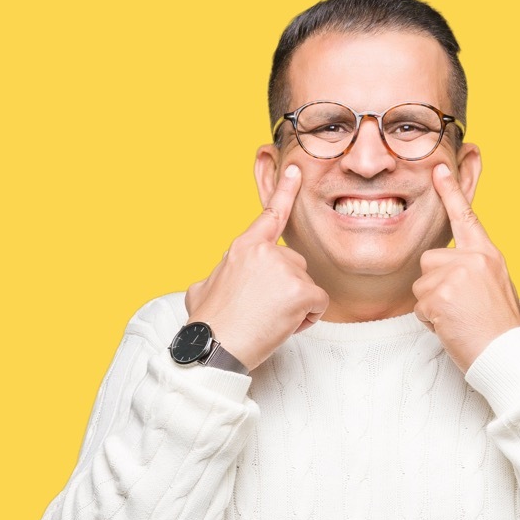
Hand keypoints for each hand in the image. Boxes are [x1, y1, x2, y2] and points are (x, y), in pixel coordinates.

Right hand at [185, 165, 329, 371]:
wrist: (213, 347)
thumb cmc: (207, 324)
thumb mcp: (201, 289)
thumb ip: (218, 276)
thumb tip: (213, 282)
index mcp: (243, 248)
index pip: (270, 214)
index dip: (285, 191)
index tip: (296, 171)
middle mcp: (266, 252)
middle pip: (295, 265)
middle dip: (286, 288)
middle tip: (261, 310)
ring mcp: (285, 269)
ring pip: (307, 286)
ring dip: (295, 305)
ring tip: (267, 320)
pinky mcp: (302, 290)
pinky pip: (318, 304)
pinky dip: (306, 319)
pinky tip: (282, 326)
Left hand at [412, 163, 519, 371]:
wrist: (509, 355)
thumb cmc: (505, 330)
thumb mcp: (502, 288)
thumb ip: (480, 272)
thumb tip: (470, 274)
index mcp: (488, 255)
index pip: (466, 217)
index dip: (451, 192)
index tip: (439, 170)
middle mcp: (472, 259)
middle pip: (429, 260)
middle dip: (434, 284)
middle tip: (458, 307)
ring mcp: (454, 275)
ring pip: (421, 285)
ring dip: (432, 306)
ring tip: (458, 319)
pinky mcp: (438, 295)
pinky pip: (419, 307)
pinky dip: (431, 322)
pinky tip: (452, 327)